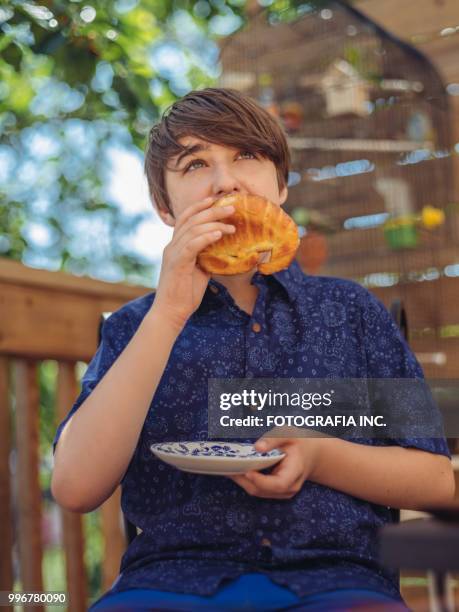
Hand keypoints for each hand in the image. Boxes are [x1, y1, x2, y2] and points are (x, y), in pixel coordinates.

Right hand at [152, 196, 235, 329]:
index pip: (185, 218)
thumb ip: (206, 257)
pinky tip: (219, 234)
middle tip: (232, 207)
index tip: (216, 200)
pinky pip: (191, 245)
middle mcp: (172, 246)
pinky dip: (206, 237)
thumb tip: (222, 249)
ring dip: (214, 223)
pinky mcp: (177, 264)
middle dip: (212, 210)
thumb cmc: (185, 294)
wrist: (171, 312)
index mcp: (175, 246)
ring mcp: (173, 254)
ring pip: (192, 229)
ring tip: (231, 225)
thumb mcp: (199, 270)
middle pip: (191, 219)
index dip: (199, 206)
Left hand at [228, 428, 322, 498]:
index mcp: (295, 472)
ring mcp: (282, 492)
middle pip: (263, 490)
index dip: (261, 481)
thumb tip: (257, 447)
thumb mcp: (289, 434)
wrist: (310, 455)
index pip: (278, 484)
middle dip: (244, 480)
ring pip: (258, 492)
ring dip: (242, 482)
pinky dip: (246, 481)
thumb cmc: (299, 442)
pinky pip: (258, 490)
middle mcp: (289, 487)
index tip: (247, 471)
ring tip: (228, 469)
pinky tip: (237, 471)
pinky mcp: (274, 492)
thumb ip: (274, 439)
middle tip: (228, 468)